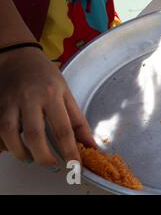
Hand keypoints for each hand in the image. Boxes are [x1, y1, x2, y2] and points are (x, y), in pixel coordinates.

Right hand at [0, 47, 95, 166]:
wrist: (17, 57)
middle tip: (51, 165)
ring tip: (31, 157)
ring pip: (9, 133)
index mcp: (52, 94)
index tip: (75, 166)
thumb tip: (90, 144)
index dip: (70, 151)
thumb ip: (77, 120)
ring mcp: (9, 102)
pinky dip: (4, 143)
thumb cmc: (45, 75)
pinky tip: (13, 147)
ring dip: (21, 152)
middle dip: (43, 156)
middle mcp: (30, 98)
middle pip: (34, 134)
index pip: (63, 128)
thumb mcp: (66, 92)